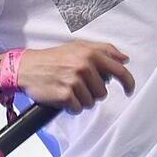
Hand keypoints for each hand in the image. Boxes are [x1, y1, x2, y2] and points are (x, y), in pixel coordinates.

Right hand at [17, 41, 135, 113]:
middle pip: (103, 92)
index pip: (119, 70)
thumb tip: (124, 59)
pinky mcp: (65, 95)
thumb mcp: (79, 47)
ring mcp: (74, 81)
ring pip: (91, 102)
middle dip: (92, 92)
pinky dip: (71, 106)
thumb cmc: (54, 58)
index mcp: (90, 53)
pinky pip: (78, 108)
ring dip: (81, 100)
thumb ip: (104, 50)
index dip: (128, 83)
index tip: (129, 90)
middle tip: (78, 84)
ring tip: (69, 89)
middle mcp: (84, 65)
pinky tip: (63, 97)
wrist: (26, 67)